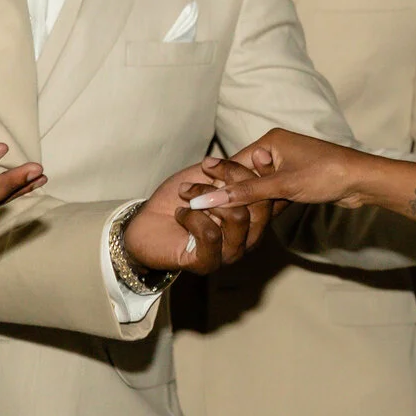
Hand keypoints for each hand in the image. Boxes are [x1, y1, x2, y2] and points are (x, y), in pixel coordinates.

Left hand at [124, 157, 281, 273]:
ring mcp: (230, 252)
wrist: (143, 226)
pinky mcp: (208, 262)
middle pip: (260, 204)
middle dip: (233, 177)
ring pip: (238, 217)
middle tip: (207, 166)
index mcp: (253, 217)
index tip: (258, 153)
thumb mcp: (208, 178)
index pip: (273, 196)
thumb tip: (259, 152)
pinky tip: (180, 214)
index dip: (269, 175)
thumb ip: (233, 171)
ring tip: (186, 194)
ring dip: (207, 197)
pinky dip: (192, 217)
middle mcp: (249, 237)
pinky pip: (211, 233)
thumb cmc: (177, 200)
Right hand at [204, 130, 373, 210]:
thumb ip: (245, 192)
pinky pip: (272, 190)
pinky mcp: (296, 177)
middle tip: (212, 215)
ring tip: (230, 219)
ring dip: (250, 200)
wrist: (362, 181)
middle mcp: (276, 148)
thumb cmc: (326, 175)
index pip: (233, 163)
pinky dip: (265, 202)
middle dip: (233, 194)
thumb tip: (207, 198)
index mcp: (270, 141)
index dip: (217, 184)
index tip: (197, 203)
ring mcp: (287, 163)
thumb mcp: (282, 185)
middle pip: (244, 175)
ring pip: (258, 185)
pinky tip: (254, 219)